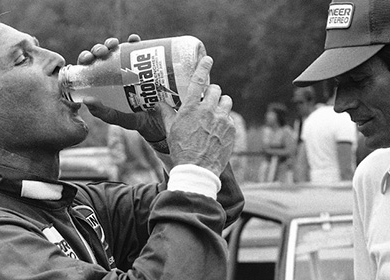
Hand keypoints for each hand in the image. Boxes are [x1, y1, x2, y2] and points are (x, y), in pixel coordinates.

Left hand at [80, 34, 166, 141]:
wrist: (163, 117)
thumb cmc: (135, 120)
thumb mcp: (117, 117)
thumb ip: (103, 112)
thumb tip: (86, 100)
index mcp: (102, 83)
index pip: (89, 67)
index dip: (85, 59)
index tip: (88, 59)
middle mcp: (112, 72)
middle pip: (100, 56)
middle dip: (98, 49)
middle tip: (103, 52)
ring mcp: (127, 65)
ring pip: (115, 49)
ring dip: (111, 43)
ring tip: (114, 45)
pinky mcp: (143, 62)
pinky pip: (137, 48)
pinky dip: (133, 41)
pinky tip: (133, 39)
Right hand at [159, 56, 234, 175]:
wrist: (197, 170)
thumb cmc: (181, 150)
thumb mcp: (170, 130)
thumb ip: (166, 113)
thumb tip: (158, 103)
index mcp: (191, 108)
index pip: (198, 80)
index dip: (203, 66)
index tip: (207, 59)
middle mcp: (208, 110)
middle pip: (215, 89)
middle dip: (211, 92)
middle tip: (206, 100)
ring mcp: (222, 120)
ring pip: (226, 100)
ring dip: (221, 104)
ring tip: (215, 113)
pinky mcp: (231, 129)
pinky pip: (230, 117)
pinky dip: (225, 120)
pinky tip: (217, 130)